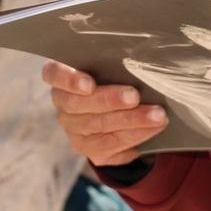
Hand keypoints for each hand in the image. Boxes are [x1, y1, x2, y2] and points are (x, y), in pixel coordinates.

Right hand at [43, 62, 167, 165]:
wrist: (119, 111)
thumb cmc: (115, 77)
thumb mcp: (112, 67)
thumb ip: (115, 64)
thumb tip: (140, 64)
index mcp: (62, 76)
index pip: (54, 74)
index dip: (69, 80)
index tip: (89, 84)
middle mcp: (63, 102)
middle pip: (79, 103)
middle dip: (110, 100)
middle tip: (135, 97)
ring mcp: (72, 127)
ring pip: (98, 125)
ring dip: (131, 120)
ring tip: (157, 115)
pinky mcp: (86, 147)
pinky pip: (110, 143)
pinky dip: (135, 134)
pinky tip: (152, 128)